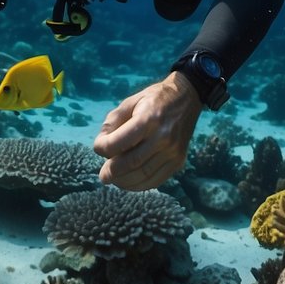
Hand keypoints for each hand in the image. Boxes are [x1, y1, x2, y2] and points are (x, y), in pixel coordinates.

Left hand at [91, 72, 202, 190]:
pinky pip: (156, 180)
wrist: (186, 98)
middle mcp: (163, 136)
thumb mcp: (130, 101)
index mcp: (149, 118)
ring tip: (113, 179)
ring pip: (144, 175)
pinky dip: (140, 185)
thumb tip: (101, 144)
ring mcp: (173, 151)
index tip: (97, 148)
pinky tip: (129, 182)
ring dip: (124, 181)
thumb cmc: (154, 99)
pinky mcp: (178, 161)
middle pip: (132, 162)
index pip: (121, 141)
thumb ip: (113, 121)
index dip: (104, 148)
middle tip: (103, 176)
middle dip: (113, 171)